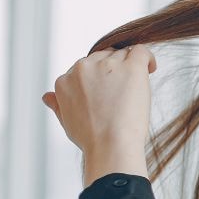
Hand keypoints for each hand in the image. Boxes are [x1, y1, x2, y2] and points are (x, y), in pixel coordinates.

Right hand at [42, 44, 156, 157]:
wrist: (111, 146)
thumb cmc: (92, 139)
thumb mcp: (67, 121)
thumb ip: (58, 105)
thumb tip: (48, 96)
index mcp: (65, 80)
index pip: (85, 67)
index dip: (99, 78)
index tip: (109, 92)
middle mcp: (82, 68)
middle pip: (103, 56)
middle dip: (114, 70)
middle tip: (124, 92)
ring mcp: (107, 66)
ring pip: (122, 54)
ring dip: (129, 67)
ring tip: (136, 89)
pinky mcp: (130, 68)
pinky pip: (140, 51)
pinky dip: (147, 58)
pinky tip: (151, 68)